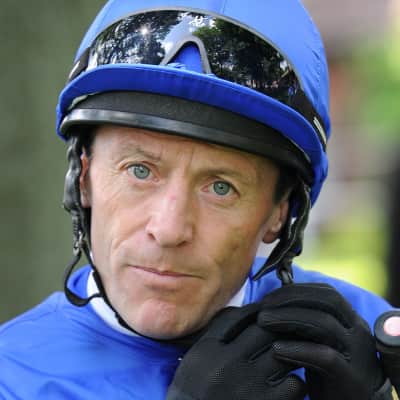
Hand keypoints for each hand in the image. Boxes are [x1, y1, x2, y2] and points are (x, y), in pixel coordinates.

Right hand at [166, 303, 306, 399]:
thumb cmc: (195, 396)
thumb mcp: (195, 363)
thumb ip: (214, 338)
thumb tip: (243, 315)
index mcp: (206, 351)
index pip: (236, 317)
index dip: (255, 313)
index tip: (265, 314)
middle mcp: (226, 364)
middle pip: (262, 330)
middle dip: (276, 327)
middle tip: (286, 329)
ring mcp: (247, 385)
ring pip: (282, 352)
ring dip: (289, 351)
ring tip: (290, 354)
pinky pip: (294, 384)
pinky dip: (295, 382)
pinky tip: (288, 384)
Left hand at [257, 283, 391, 399]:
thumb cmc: (327, 372)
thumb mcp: (317, 341)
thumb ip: (304, 321)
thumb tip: (273, 301)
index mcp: (350, 319)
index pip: (325, 292)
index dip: (295, 290)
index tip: (269, 297)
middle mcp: (358, 332)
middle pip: (327, 301)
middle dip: (290, 299)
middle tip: (263, 306)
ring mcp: (357, 354)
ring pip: (324, 324)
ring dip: (288, 318)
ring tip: (263, 321)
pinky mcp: (351, 378)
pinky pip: (325, 357)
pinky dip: (298, 349)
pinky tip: (276, 348)